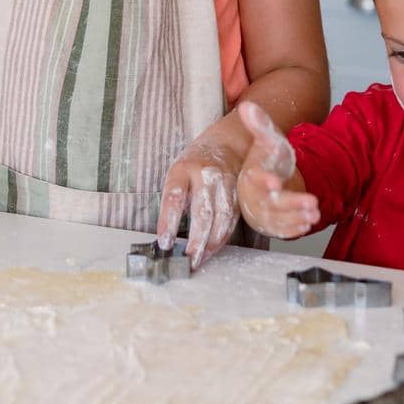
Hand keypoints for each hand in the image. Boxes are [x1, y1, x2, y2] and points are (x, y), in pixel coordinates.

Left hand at [157, 128, 246, 271]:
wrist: (227, 144)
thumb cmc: (195, 163)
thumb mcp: (178, 171)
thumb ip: (174, 198)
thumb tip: (166, 235)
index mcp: (184, 168)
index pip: (174, 197)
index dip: (169, 222)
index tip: (164, 243)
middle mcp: (206, 175)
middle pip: (202, 212)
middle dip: (195, 240)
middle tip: (187, 259)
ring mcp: (225, 184)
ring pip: (220, 219)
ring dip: (210, 244)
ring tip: (199, 260)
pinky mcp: (238, 195)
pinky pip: (230, 220)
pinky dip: (221, 238)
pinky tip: (212, 250)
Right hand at [234, 101, 319, 239]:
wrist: (268, 179)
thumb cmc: (267, 159)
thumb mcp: (267, 139)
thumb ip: (259, 124)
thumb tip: (247, 106)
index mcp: (251, 175)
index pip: (255, 179)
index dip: (264, 181)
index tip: (275, 182)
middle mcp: (255, 196)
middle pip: (270, 203)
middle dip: (291, 205)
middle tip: (311, 204)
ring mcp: (263, 212)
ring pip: (278, 219)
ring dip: (296, 218)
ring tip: (314, 215)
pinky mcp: (271, 223)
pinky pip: (281, 229)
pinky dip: (293, 229)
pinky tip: (306, 225)